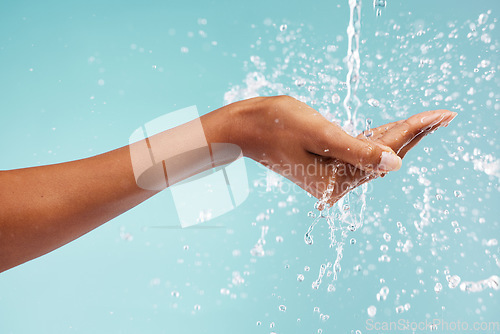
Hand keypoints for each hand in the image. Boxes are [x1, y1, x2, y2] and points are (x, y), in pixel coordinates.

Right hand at [219, 96, 455, 205]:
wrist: (245, 129)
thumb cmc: (276, 124)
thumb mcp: (320, 133)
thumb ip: (357, 150)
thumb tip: (396, 164)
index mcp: (335, 179)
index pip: (384, 153)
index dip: (413, 131)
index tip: (440, 115)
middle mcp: (334, 184)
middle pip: (383, 159)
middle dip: (413, 135)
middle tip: (443, 116)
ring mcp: (329, 178)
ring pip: (372, 157)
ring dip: (397, 137)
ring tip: (426, 121)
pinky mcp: (324, 168)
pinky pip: (357, 155)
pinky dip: (375, 141)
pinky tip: (389, 131)